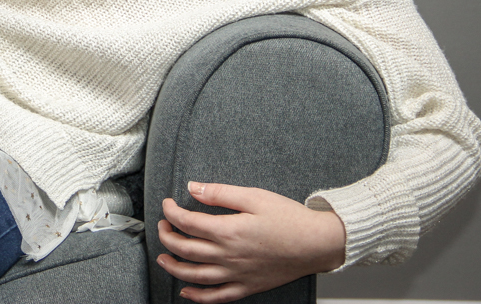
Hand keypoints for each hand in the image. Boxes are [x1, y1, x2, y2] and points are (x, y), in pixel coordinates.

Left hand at [155, 181, 345, 303]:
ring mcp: (237, 274)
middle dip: (167, 237)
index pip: (187, 223)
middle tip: (162, 226)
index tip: (167, 205)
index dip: (171, 212)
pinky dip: (198, 298)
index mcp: (229, 231)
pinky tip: (186, 293)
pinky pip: (217, 297)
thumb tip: (192, 187)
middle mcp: (229, 256)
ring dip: (174, 267)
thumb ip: (220, 193)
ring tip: (163, 258)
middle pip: (185, 249)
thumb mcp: (254, 196)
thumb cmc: (289, 218)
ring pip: (195, 276)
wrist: (317, 243)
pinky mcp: (248, 287)